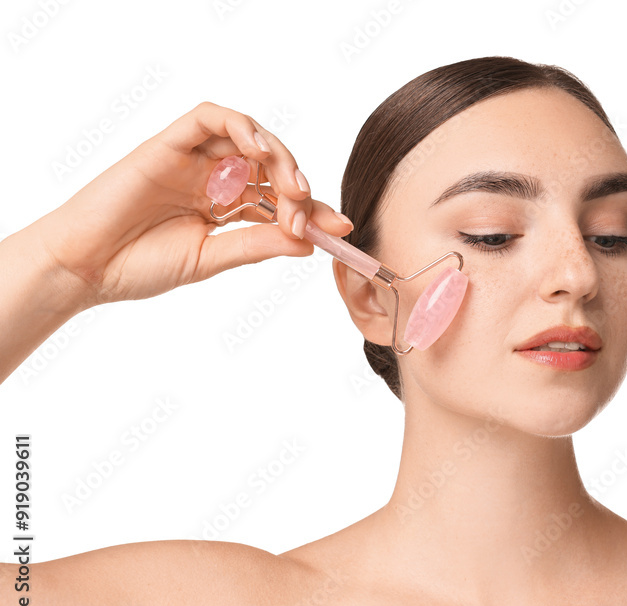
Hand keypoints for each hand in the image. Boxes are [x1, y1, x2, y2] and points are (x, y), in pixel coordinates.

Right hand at [28, 101, 351, 306]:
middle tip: (309, 215)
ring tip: (293, 189)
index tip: (342, 229)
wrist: (86, 268)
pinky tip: (260, 154)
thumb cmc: (141, 265)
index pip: (281, 200)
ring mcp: (194, 159)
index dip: (315, 210)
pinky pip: (212, 117)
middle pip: (273, 165)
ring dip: (280, 157)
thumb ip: (258, 243)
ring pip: (250, 136)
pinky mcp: (170, 142)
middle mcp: (214, 178)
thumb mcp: (212, 258)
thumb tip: (310, 242)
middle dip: (300, 187)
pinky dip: (243, 128)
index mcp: (225, 207)